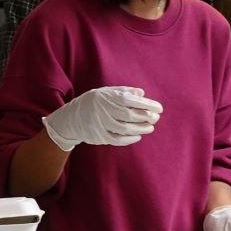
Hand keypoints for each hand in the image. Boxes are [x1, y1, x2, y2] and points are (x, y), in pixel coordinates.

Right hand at [43, 86, 162, 151]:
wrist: (71, 117)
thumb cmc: (93, 102)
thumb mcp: (106, 92)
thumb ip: (124, 91)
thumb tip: (141, 93)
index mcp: (109, 97)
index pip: (133, 101)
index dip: (148, 105)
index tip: (159, 108)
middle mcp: (105, 110)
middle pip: (131, 115)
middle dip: (146, 117)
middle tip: (156, 118)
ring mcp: (102, 124)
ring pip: (126, 129)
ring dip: (141, 129)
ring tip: (150, 127)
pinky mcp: (100, 136)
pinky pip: (118, 139)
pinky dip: (130, 139)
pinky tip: (137, 136)